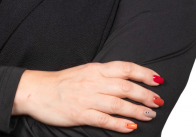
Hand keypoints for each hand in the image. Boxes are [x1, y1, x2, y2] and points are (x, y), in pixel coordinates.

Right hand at [13, 61, 164, 132]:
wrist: (37, 90)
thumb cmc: (62, 82)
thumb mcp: (84, 71)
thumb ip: (104, 74)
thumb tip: (127, 79)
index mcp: (95, 69)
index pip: (125, 68)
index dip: (143, 73)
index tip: (157, 79)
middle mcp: (93, 82)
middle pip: (126, 87)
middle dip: (145, 94)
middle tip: (158, 100)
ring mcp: (87, 98)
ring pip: (118, 104)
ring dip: (137, 110)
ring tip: (150, 114)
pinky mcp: (80, 114)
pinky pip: (104, 120)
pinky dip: (119, 124)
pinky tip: (131, 127)